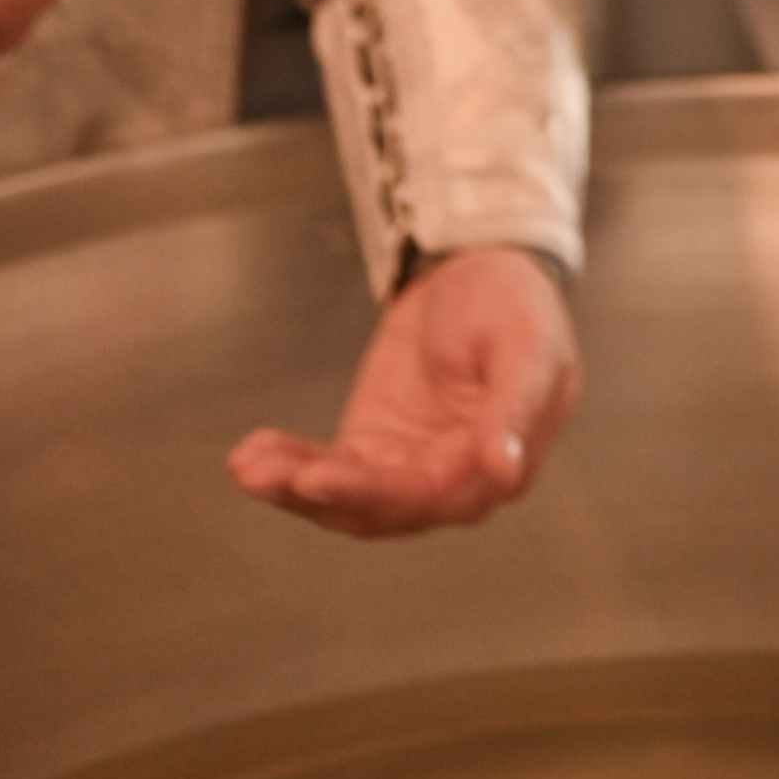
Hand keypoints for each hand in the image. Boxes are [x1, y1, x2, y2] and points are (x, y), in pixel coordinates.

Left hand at [227, 246, 580, 538]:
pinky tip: (250, 456)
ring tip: (251, 466)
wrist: (477, 270)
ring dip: (296, 488)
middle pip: (384, 508)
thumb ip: (515, 405)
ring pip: (347, 500)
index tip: (326, 478)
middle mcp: (452, 482)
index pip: (441, 495)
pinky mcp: (369, 449)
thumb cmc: (516, 305)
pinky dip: (287, 467)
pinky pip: (325, 471)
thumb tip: (503, 470)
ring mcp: (406, 469)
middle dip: (328, 494)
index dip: (384, 494)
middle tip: (281, 475)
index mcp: (503, 464)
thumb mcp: (527, 344)